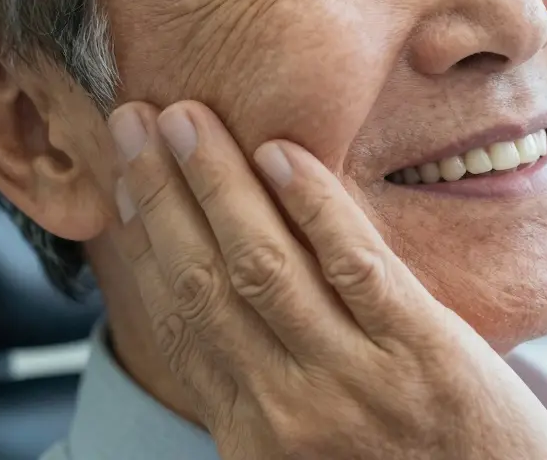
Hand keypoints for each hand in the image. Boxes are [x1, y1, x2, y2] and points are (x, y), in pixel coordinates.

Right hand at [109, 101, 546, 459]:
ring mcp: (358, 378)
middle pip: (205, 282)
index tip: (124, 180)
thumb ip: (271, 394)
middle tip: (134, 121)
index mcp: (255, 435)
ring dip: (218, 184)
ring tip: (187, 119)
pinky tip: (280, 153)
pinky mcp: (423, 350)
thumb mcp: (317, 451)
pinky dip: (314, 206)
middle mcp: (291, 409)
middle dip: (162, 197)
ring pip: (265, 265)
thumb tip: (227, 322)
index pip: (182, 320)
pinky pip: (354, 266)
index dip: (146, 243)